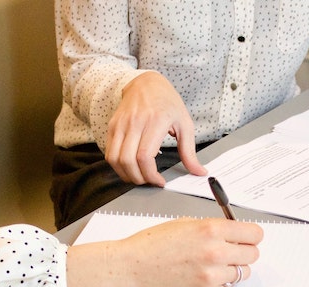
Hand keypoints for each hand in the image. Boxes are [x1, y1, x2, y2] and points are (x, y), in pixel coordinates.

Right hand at [66, 218, 263, 286]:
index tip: (248, 236)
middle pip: (253, 254)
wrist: (132, 267)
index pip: (254, 234)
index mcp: (211, 230)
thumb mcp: (186, 223)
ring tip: (215, 263)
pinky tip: (203, 274)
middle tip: (232, 249)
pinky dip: (220, 282)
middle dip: (244, 250)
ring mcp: (212, 275)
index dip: (251, 235)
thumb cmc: (153, 244)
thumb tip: (233, 231)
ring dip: (233, 267)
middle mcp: (216, 252)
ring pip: (243, 272)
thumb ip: (213, 227)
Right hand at [106, 71, 207, 185]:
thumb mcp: (185, 124)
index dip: (150, 175)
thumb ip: (189, 151)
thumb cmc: (167, 102)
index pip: (144, 156)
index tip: (159, 181)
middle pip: (128, 161)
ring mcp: (121, 124)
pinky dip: (118, 165)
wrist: (146, 83)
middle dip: (138, 178)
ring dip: (126, 174)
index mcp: (155, 121)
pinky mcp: (112, 126)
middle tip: (149, 181)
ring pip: (115, 159)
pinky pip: (109, 152)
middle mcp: (135, 122)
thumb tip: (199, 172)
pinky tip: (130, 167)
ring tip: (139, 176)